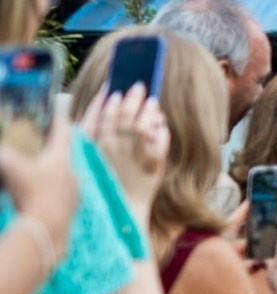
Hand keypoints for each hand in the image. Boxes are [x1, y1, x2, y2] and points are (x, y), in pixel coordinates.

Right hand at [0, 111, 77, 266]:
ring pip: (63, 176)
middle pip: (63, 156)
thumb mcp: (10, 167)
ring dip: (52, 173)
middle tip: (45, 145)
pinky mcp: (71, 208)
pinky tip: (41, 195)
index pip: (62, 133)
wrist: (47, 228)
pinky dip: (51, 191)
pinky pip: (61, 194)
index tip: (61, 110)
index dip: (60, 120)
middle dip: (53, 150)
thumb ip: (3, 154)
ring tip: (39, 173)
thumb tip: (1, 150)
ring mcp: (74, 191)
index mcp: (60, 158)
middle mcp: (72, 172)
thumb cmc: (30, 193)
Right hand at [76, 84, 168, 220]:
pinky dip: (161, 133)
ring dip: (147, 111)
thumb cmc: (112, 180)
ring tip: (153, 102)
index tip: (113, 86)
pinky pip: (157, 145)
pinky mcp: (150, 167)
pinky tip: (162, 126)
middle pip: (121, 116)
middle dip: (131, 98)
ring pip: (139, 127)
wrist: (123, 208)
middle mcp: (112, 149)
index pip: (98, 116)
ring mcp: (130, 157)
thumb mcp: (100, 157)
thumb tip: (119, 109)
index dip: (106, 99)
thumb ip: (107, 136)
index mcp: (96, 146)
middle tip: (139, 85)